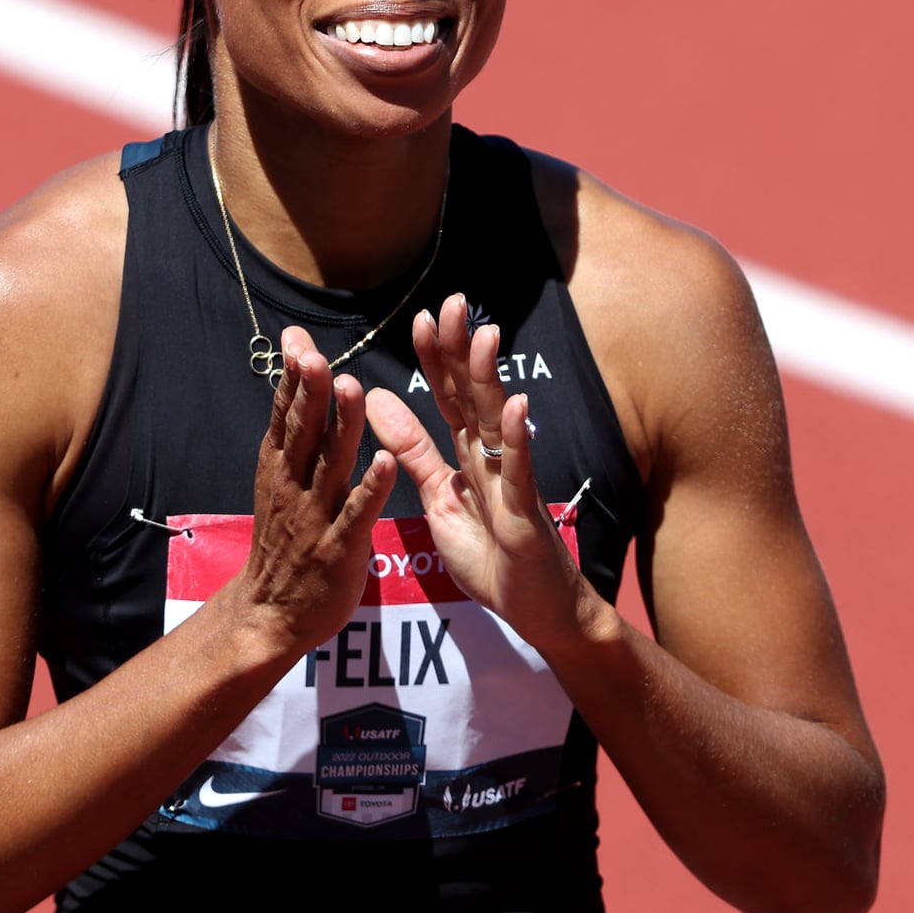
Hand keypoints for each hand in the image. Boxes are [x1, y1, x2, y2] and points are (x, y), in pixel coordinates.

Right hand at [225, 326, 396, 658]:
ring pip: (330, 465)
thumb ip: (292, 435)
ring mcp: (316, 517)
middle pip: (303, 431)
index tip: (296, 339)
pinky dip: (370, 490)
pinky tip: (386, 464)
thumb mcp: (278, 482)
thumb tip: (296, 383)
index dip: (292, 378)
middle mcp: (295, 486)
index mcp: (282, 468)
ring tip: (351, 388)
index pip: (286, 415)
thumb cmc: (283, 542)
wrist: (269, 614)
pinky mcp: (339, 549)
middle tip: (315, 353)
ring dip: (341, 427)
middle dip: (310, 391)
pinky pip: (357, 515)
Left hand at [364, 294, 596, 650]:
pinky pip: (518, 471)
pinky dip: (515, 439)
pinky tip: (515, 406)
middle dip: (462, 350)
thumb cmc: (491, 553)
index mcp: (468, 455)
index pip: (448, 396)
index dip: (436, 358)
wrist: (536, 609)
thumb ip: (413, 450)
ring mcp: (511, 482)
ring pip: (495, 423)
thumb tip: (377, 400)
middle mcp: (491, 458)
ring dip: (489, 379)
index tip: (422, 317)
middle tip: (455, 302)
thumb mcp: (440, 498)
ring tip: (484, 336)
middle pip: (472, 395)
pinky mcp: (524, 513)